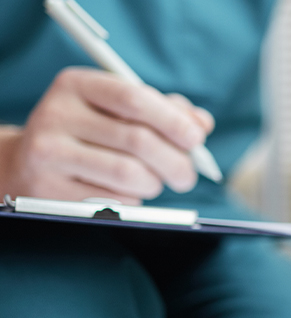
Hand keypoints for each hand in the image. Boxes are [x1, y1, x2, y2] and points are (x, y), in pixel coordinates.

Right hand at [0, 68, 214, 204]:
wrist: (28, 162)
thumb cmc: (89, 133)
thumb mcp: (118, 110)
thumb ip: (163, 111)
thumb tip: (202, 123)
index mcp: (77, 85)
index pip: (134, 98)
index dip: (173, 121)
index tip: (196, 139)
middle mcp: (57, 114)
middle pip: (138, 140)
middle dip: (176, 162)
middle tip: (187, 175)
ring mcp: (49, 152)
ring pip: (128, 174)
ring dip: (154, 183)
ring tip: (154, 182)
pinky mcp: (48, 188)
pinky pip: (112, 199)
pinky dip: (133, 199)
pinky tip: (125, 192)